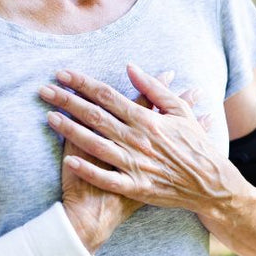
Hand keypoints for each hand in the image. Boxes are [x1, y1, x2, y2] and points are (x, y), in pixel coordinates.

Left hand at [51, 70, 202, 251]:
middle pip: (96, 116)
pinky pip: (108, 178)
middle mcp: (139, 140)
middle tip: (45, 90)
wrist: (211, 184)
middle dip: (69, 101)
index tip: (63, 74)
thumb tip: (130, 67)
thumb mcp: (180, 111)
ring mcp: (137, 164)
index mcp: (148, 120)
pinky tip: (68, 161)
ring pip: (97, 144)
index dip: (84, 84)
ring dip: (71, 130)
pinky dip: (88, 170)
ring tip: (49, 117)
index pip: (109, 96)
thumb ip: (154, 89)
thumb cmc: (195, 145)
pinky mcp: (137, 187)